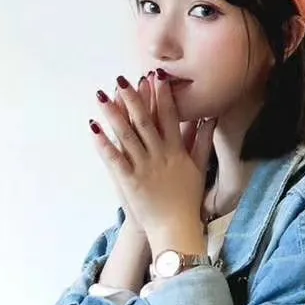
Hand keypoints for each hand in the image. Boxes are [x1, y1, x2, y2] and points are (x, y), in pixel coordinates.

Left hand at [90, 71, 215, 250]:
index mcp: (177, 151)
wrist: (175, 227)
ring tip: (101, 97)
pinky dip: (104, 143)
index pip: (170, 116)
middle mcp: (160, 155)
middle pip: (145, 121)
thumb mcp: (200, 167)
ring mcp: (144, 168)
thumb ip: (203, 140)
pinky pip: (115, 159)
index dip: (162, 95)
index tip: (156, 76)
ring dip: (113, 114)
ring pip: (126, 135)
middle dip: (133, 99)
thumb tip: (210, 117)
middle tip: (122, 80)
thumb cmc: (188, 198)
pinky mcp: (130, 181)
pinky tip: (94, 128)